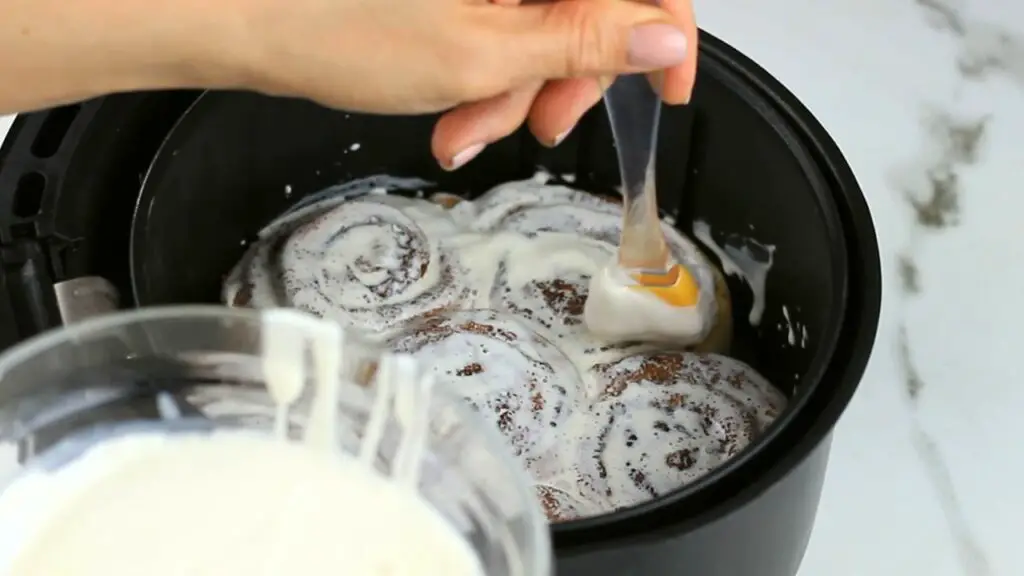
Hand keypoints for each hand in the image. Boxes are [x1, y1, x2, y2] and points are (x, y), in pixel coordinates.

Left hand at [231, 0, 691, 168]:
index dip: (667, 32)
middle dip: (569, 75)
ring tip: (468, 125)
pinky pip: (506, 21)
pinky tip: (458, 105)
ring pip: (546, 21)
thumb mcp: (482, 53)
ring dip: (519, 85)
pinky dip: (491, 70)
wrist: (245, 17)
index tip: (668, 87)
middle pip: (595, 2)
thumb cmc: (335, 25)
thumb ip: (586, 44)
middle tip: (540, 123)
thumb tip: (661, 39)